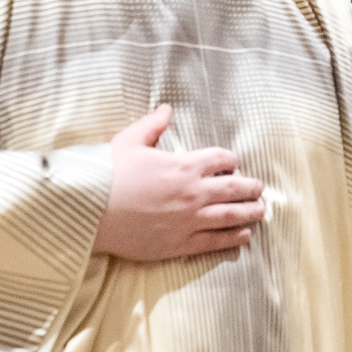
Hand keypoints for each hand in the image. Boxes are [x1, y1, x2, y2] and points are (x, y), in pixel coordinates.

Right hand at [92, 105, 265, 260]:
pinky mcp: (181, 243)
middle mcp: (193, 192)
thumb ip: (152, 124)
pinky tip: (244, 235)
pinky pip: (216, 241)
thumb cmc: (107, 174)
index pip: (222, 159)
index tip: (234, 164)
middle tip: (259, 188)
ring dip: (251, 212)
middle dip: (251, 187)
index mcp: (184, 164)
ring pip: (232, 216)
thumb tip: (167, 108)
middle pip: (235, 188)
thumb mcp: (128, 141)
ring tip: (260, 211)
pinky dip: (234, 237)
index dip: (231, 160)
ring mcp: (190, 220)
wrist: (90, 211)